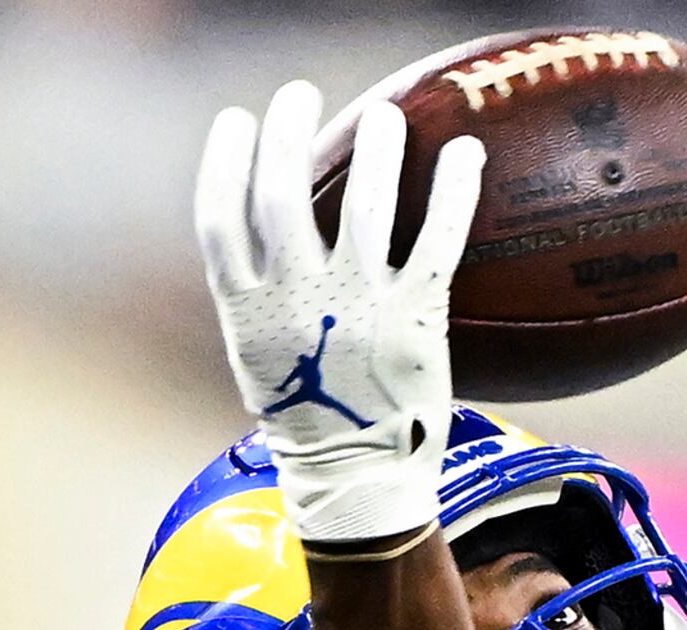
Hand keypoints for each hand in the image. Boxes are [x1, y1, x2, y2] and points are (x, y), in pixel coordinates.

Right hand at [193, 82, 482, 543]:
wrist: (360, 477)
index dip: (223, 161)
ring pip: (362, 206)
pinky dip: (454, 192)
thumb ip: (258, 297)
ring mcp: (357, 306)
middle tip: (301, 94)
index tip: (238, 119)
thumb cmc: (312, 415)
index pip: (219, 218)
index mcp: (247, 309)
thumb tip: (260, 245)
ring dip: (375, 150)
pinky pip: (437, 240)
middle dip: (287, 134)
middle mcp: (296, 299)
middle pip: (281, 196)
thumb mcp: (260, 356)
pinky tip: (467, 154)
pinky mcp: (416, 318)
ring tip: (388, 114)